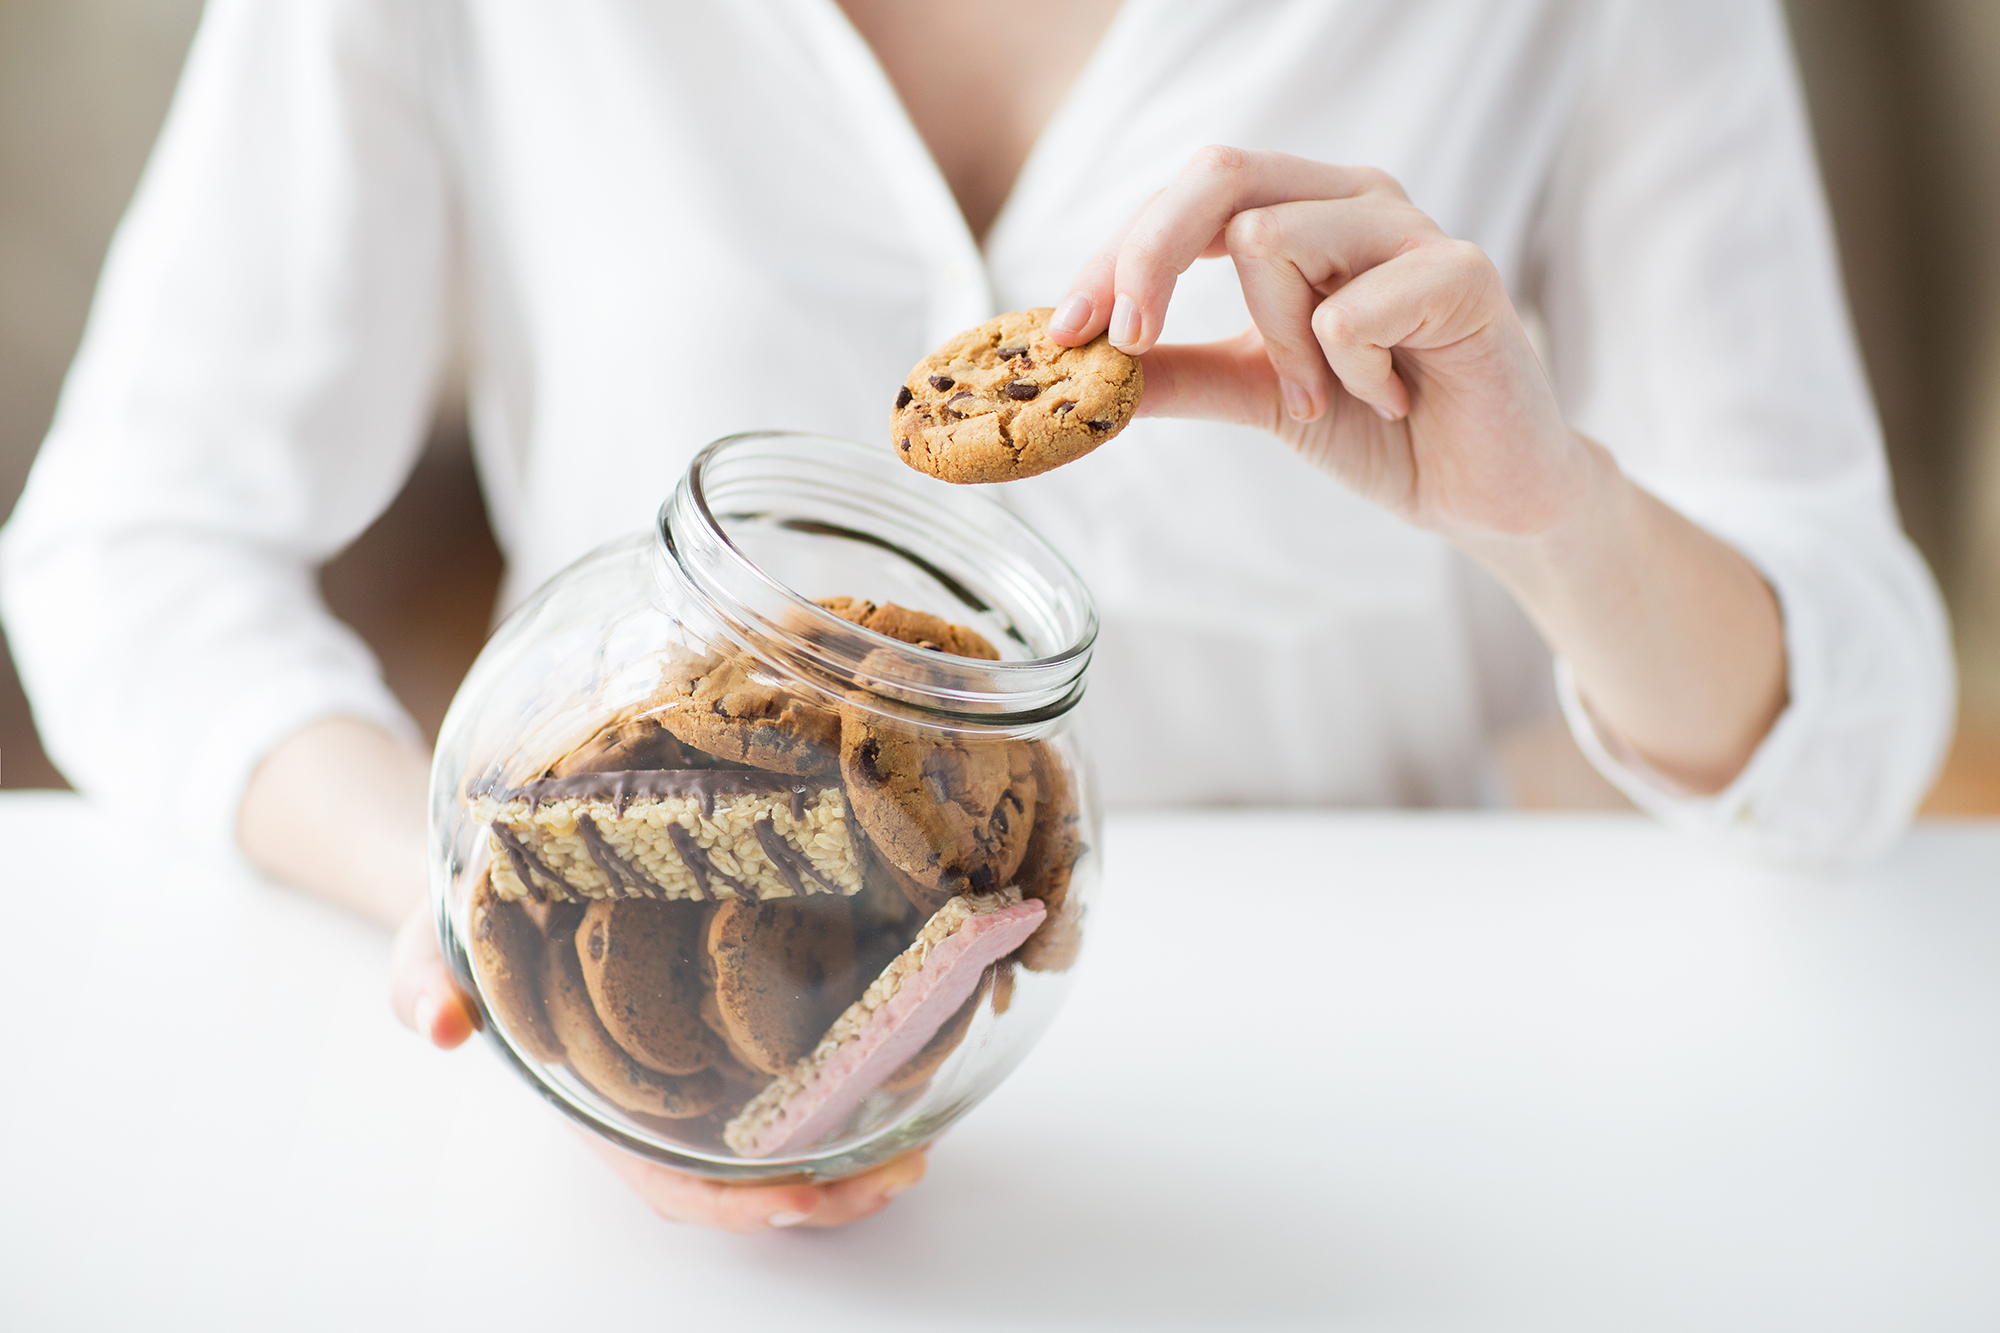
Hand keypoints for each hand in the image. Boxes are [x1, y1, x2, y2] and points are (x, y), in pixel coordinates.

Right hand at [387, 900, 925, 1230]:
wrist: (504, 875)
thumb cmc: (474, 924)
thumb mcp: (435, 941)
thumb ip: (424, 977)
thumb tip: (436, 1021)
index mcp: (603, 1107)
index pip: (670, 1182)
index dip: (733, 1203)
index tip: (796, 1197)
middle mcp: (665, 1102)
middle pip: (752, 1181)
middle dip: (828, 1194)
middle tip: (901, 1166)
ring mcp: (708, 1070)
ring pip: (789, 1142)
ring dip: (857, 1155)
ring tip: (924, 1137)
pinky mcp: (742, 1026)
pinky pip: (803, 1078)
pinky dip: (856, 1088)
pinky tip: (910, 1065)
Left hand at [1047, 146, 1590, 540]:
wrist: (1481, 491)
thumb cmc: (1379, 428)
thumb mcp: (1254, 396)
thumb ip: (1176, 373)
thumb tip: (1077, 367)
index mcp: (1301, 212)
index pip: (1185, 196)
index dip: (1115, 256)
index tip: (1064, 332)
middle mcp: (1352, 199)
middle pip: (1218, 175)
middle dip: (1148, 259)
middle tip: (1128, 344)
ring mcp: (1410, 228)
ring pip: (1273, 238)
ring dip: (1277, 345)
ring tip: (1324, 397)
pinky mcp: (1463, 274)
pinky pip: (1351, 310)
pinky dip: (1351, 373)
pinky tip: (1393, 397)